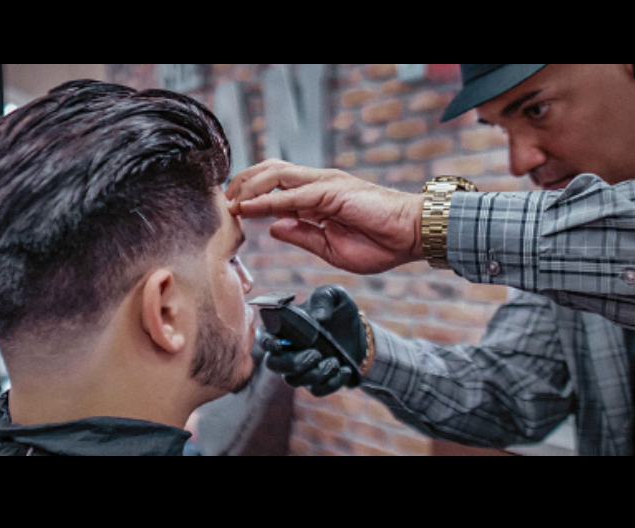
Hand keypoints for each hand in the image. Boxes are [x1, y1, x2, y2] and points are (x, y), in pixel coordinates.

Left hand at [227, 160, 425, 274]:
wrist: (411, 237)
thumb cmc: (380, 244)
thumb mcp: (330, 248)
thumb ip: (302, 235)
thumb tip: (272, 226)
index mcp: (317, 198)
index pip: (276, 186)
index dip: (250, 195)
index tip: (231, 210)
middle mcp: (318, 185)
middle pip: (270, 172)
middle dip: (242, 183)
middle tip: (223, 201)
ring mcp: (324, 184)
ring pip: (275, 175)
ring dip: (248, 187)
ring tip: (230, 203)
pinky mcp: (331, 191)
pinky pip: (291, 195)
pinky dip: (266, 200)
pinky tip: (248, 208)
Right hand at [260, 286, 366, 397]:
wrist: (360, 333)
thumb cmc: (340, 311)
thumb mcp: (335, 296)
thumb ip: (323, 298)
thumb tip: (318, 318)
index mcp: (285, 327)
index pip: (264, 337)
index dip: (266, 342)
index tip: (277, 344)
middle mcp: (287, 350)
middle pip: (273, 364)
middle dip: (292, 363)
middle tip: (316, 354)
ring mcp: (300, 368)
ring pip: (293, 380)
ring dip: (314, 374)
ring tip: (334, 361)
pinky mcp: (316, 382)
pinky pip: (316, 390)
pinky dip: (331, 383)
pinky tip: (344, 370)